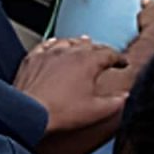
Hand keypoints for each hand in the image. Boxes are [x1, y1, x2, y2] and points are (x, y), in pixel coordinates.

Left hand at [13, 36, 128, 133]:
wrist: (29, 112)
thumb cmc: (61, 112)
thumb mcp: (97, 111)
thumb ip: (116, 102)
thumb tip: (124, 97)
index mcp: (87, 62)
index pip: (108, 54)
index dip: (119, 58)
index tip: (123, 62)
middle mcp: (67, 53)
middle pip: (88, 45)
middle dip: (100, 49)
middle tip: (106, 55)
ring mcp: (47, 54)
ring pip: (67, 41)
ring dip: (78, 43)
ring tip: (84, 42)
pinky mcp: (31, 59)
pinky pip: (45, 45)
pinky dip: (53, 43)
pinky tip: (54, 44)